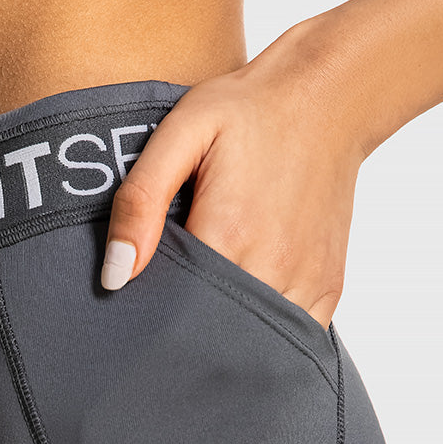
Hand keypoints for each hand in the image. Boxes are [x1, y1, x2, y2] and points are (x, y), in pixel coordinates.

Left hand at [99, 24, 365, 328]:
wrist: (328, 98)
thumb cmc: (247, 113)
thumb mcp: (179, 134)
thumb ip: (140, 202)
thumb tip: (114, 276)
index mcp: (229, 235)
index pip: (174, 313)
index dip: (148, 322)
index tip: (130, 319)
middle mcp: (273, 268)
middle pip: (213, 337)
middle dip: (182, 339)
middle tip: (156, 327)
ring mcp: (306, 282)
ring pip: (253, 345)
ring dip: (223, 341)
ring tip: (195, 320)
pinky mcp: (328, 289)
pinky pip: (291, 336)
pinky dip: (261, 336)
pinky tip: (236, 316)